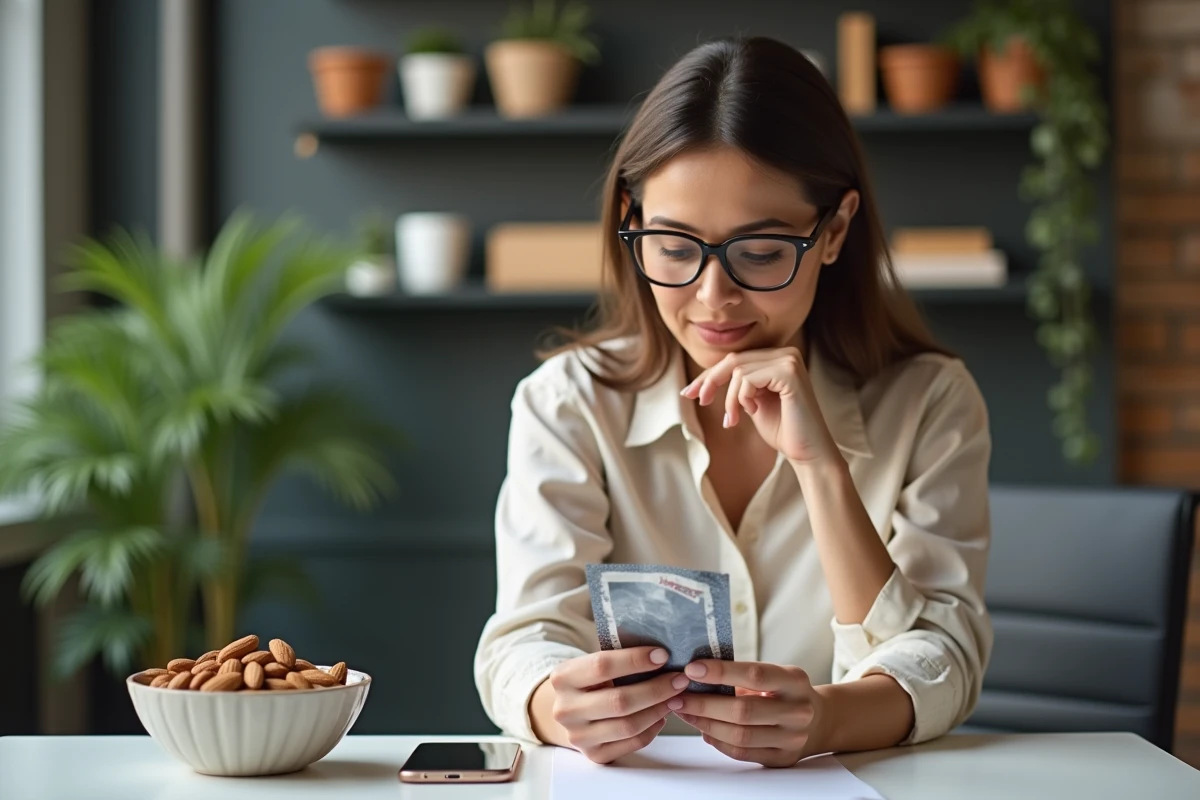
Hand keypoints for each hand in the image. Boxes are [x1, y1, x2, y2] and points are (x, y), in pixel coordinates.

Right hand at [536, 647, 689, 763]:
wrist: (569, 713)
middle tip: (679, 680)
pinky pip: (632, 742)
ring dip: (658, 709)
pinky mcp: (594, 754)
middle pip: (619, 701)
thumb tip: (661, 653)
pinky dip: (653, 728)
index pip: (602, 666)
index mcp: (563, 678)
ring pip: (629, 726)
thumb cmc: (589, 682)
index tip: (663, 655)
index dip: (635, 660)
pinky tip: (661, 715)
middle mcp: (566, 710)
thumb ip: (618, 659)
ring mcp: (578, 736)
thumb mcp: (591, 664)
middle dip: (656, 689)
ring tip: (675, 697)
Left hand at [668, 659, 825, 767]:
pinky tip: (703, 729)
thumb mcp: (775, 675)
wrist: (819, 721)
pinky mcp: (782, 758)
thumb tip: (697, 673)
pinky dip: (718, 741)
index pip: (754, 675)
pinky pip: (742, 753)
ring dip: (705, 723)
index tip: (692, 669)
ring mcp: (792, 738)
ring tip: (685, 712)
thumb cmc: (785, 692)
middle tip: (678, 696)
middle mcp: (797, 711)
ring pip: (740, 735)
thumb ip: (742, 675)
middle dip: (704, 703)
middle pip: (743, 711)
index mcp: (795, 681)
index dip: (720, 672)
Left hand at [680, 348, 836, 464]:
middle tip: (699, 401)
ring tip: (734, 420)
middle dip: (710, 381)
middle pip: (733, 360)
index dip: (709, 375)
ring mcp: (789, 361)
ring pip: (737, 371)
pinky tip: (754, 412)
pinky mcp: (789, 373)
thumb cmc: (782, 430)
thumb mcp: (753, 402)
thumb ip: (738, 386)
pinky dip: (742, 398)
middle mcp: (786, 354)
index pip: (736, 360)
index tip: (688, 392)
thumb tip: (705, 379)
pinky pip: (748, 380)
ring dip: (730, 400)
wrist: (808, 453)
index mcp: (779, 358)